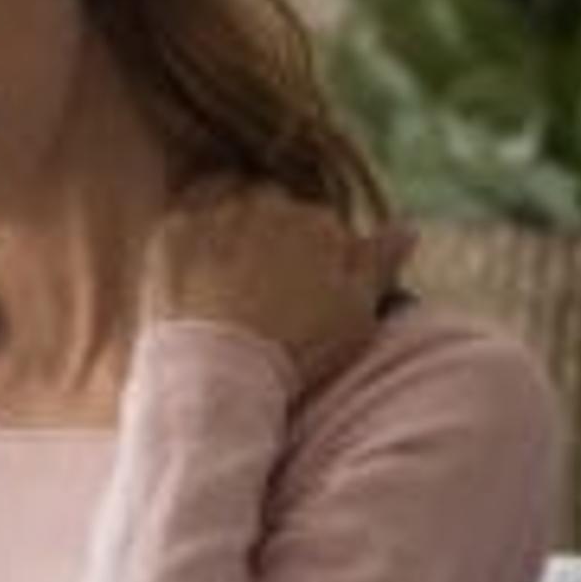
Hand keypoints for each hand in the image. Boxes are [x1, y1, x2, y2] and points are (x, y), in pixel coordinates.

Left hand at [137, 179, 416, 395]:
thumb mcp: (355, 314)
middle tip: (256, 296)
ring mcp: (217, 215)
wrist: (223, 376)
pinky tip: (190, 287)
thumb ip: (379, 263)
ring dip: (226, 240)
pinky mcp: (172, 233)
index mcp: (319, 222)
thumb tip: (408, 226)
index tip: (295, 296)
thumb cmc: (298, 352)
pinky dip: (186, 250)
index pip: (315, 225)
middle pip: (270, 212)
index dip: (306, 260)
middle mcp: (270, 205)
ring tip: (221, 294)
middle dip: (266, 242)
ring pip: (225, 213)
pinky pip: (181, 226)